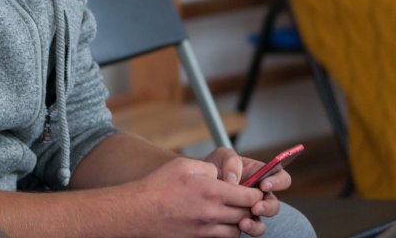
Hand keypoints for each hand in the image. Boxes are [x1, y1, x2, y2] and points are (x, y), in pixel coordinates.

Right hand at [131, 156, 263, 236]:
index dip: (256, 192)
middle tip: (245, 199)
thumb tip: (223, 176)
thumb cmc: (159, 184)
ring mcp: (206, 229)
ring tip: (233, 210)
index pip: (250, 196)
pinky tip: (220, 221)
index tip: (253, 189)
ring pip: (238, 229)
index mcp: (212, 191)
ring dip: (240, 220)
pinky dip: (227, 230)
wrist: (139, 211)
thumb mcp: (184, 165)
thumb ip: (209, 168)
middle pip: (247, 214)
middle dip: (250, 207)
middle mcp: (212, 212)